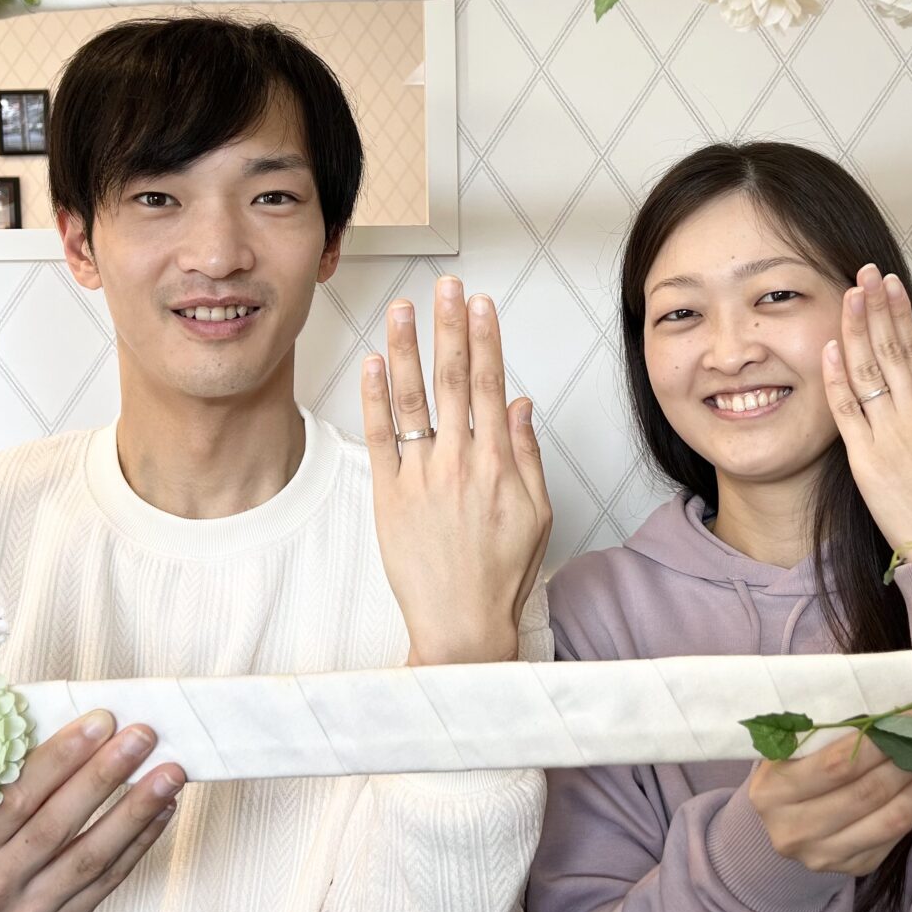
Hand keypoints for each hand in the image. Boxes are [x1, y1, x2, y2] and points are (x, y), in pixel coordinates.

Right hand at [0, 711, 184, 911]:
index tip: (100, 721)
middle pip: (56, 826)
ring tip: (169, 773)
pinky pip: (111, 877)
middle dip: (103, 776)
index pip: (17, 797)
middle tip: (142, 737)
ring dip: (136, 810)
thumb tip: (81, 720)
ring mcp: (33, 906)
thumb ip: (16, 770)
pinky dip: (142, 840)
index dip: (60, 758)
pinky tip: (164, 807)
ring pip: (91, 856)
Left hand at [360, 275, 551, 665]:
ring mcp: (421, 476)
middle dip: (449, 327)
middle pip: (454, 380)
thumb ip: (527, 453)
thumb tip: (521, 404)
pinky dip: (374, 398)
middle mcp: (460, 461)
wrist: (460, 623)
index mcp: (499, 463)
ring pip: (413, 399)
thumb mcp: (537, 512)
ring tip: (403, 308)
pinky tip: (374, 363)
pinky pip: (379, 437)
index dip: (485, 338)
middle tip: (446, 288)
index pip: (491, 384)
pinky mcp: (388, 495)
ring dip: (407, 348)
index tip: (479, 304)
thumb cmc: (500, 573)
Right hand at [749, 734, 911, 874]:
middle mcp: (795, 830)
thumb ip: (828, 733)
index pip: (839, 763)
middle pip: (870, 792)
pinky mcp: (852, 867)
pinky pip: (896, 836)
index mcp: (774, 791)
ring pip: (891, 818)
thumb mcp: (790, 746)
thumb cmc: (789, 768)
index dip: (883, 739)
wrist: (779, 819)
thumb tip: (895, 714)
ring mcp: (824, 855)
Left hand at [821, 263, 911, 557]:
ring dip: (856, 329)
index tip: (890, 285)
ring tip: (848, 295)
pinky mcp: (864, 459)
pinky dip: (836, 378)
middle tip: (865, 273)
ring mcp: (888, 435)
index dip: (902, 314)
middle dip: (877, 306)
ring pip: (867, 371)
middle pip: (891, 349)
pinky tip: (828, 348)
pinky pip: (846, 411)